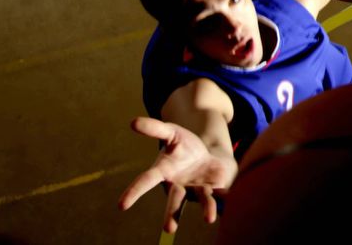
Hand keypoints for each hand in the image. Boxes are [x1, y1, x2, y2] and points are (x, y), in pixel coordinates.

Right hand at [118, 117, 238, 232]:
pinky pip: (221, 193)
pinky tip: (230, 197)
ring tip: (209, 218)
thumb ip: (155, 129)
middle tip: (168, 230)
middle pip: (175, 200)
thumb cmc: (183, 145)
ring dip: (206, 209)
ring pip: (202, 199)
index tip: (121, 205)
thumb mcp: (171, 133)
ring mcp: (197, 188)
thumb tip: (133, 122)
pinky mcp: (215, 188)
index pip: (146, 181)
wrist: (207, 155)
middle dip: (171, 215)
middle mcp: (179, 185)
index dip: (134, 192)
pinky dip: (226, 196)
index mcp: (164, 172)